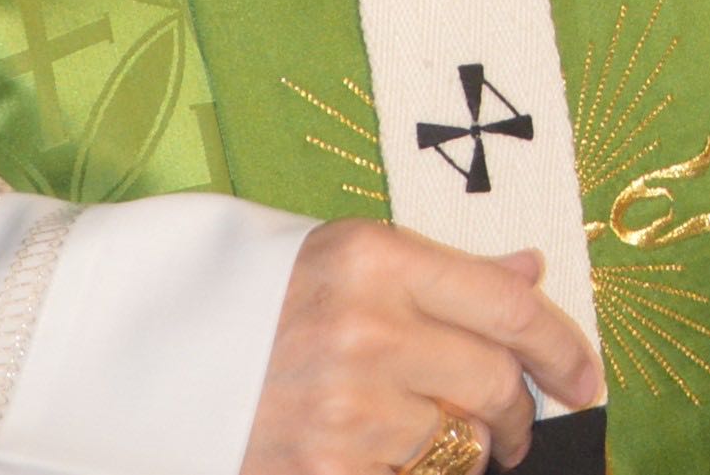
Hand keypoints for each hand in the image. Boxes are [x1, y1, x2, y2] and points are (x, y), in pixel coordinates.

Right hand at [248, 226, 600, 474]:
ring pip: (458, 446)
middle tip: (514, 429)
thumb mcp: (339, 258)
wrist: (125, 353)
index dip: (564, 349)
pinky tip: (385, 459)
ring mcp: (343, 409)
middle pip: (494, 382)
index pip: (510, 306)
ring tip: (430, 443)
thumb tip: (532, 271)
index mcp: (374, 257)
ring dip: (461, 454)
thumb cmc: (241, 296)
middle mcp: (365, 328)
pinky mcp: (322, 471)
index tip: (584, 379)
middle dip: (517, 415)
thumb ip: (442, 272)